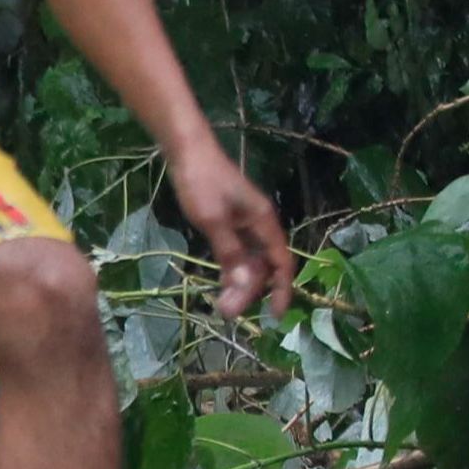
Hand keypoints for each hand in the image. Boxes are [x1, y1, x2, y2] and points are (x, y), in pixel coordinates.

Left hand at [173, 146, 292, 320]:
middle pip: (264, 266)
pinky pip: (238, 252)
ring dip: (240, 283)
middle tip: (228, 312)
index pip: (281, 262)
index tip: (275, 315)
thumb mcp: (213, 220)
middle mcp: (260, 225)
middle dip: (252, 291)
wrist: (187, 152)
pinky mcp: (230, 223)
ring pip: (251, 261)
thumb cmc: (202, 182)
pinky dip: (232, 269)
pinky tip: (222, 284)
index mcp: (264, 222)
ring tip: (222, 305)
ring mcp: (245, 224)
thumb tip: (245, 284)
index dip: (281, 290)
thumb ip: (230, 251)